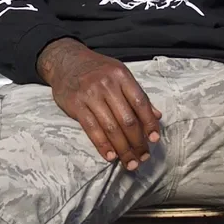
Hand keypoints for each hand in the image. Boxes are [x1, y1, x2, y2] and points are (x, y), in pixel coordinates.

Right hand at [37, 38, 162, 169]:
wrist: (66, 61)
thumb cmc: (97, 69)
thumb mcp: (119, 74)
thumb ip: (137, 95)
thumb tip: (157, 116)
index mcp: (122, 76)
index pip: (140, 103)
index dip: (149, 123)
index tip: (154, 139)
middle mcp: (107, 84)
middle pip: (127, 119)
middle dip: (137, 142)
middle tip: (142, 157)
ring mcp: (90, 95)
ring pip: (111, 128)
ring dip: (122, 149)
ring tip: (129, 162)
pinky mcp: (76, 105)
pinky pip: (92, 129)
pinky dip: (103, 145)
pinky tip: (111, 156)